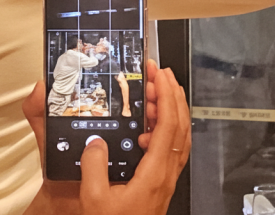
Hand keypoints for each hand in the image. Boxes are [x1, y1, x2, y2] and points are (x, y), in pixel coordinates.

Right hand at [22, 60, 190, 214]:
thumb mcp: (94, 200)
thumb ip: (94, 167)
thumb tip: (95, 141)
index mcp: (155, 172)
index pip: (168, 123)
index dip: (166, 94)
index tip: (159, 75)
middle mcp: (167, 173)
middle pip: (180, 124)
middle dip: (172, 94)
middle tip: (160, 74)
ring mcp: (167, 178)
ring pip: (180, 135)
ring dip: (172, 109)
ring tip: (158, 92)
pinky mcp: (162, 183)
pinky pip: (173, 147)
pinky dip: (166, 128)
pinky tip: (151, 126)